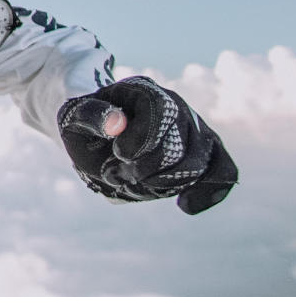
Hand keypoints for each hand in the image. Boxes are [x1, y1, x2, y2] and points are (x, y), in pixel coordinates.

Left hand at [58, 77, 237, 214]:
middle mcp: (175, 107)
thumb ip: (90, 116)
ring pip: (198, 165)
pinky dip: (209, 191)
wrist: (98, 129)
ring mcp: (193, 130)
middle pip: (179, 145)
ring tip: (135, 183)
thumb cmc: (85, 122)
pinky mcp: (203, 152)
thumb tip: (117, 124)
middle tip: (119, 173)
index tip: (119, 153)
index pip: (161, 109)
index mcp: (144, 90)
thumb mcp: (72, 116)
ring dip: (163, 185)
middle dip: (146, 170)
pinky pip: (223, 171)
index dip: (142, 138)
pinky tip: (186, 205)